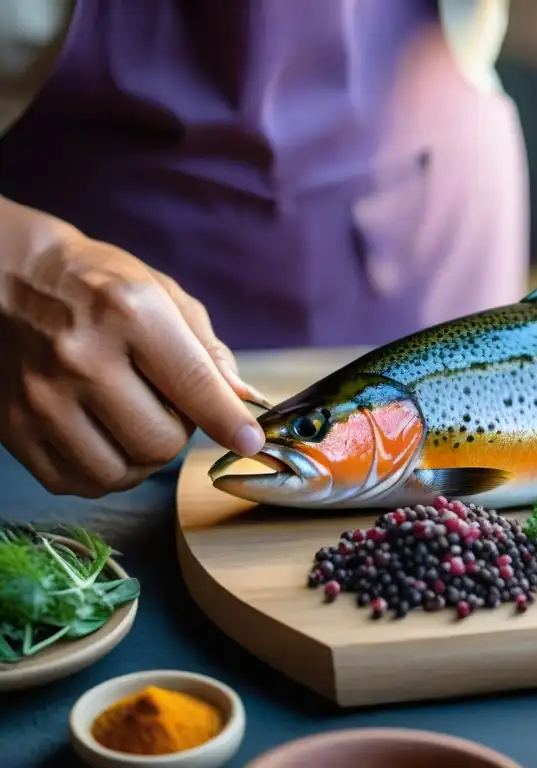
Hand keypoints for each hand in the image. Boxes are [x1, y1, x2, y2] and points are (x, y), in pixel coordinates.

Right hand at [0, 198, 266, 496]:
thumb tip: (242, 402)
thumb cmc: (97, 284)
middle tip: (168, 407)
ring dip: (141, 458)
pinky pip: (76, 482)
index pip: (194, 386)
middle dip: (180, 434)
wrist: (6, 276)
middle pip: (160, 443)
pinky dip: (102, 470)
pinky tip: (104, 438)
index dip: (229, 422)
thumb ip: (206, 350)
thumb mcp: (161, 294)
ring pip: (119, 473)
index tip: (249, 441)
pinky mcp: (11, 427)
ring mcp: (40, 397)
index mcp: (128, 313)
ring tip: (135, 423)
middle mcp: (80, 358)